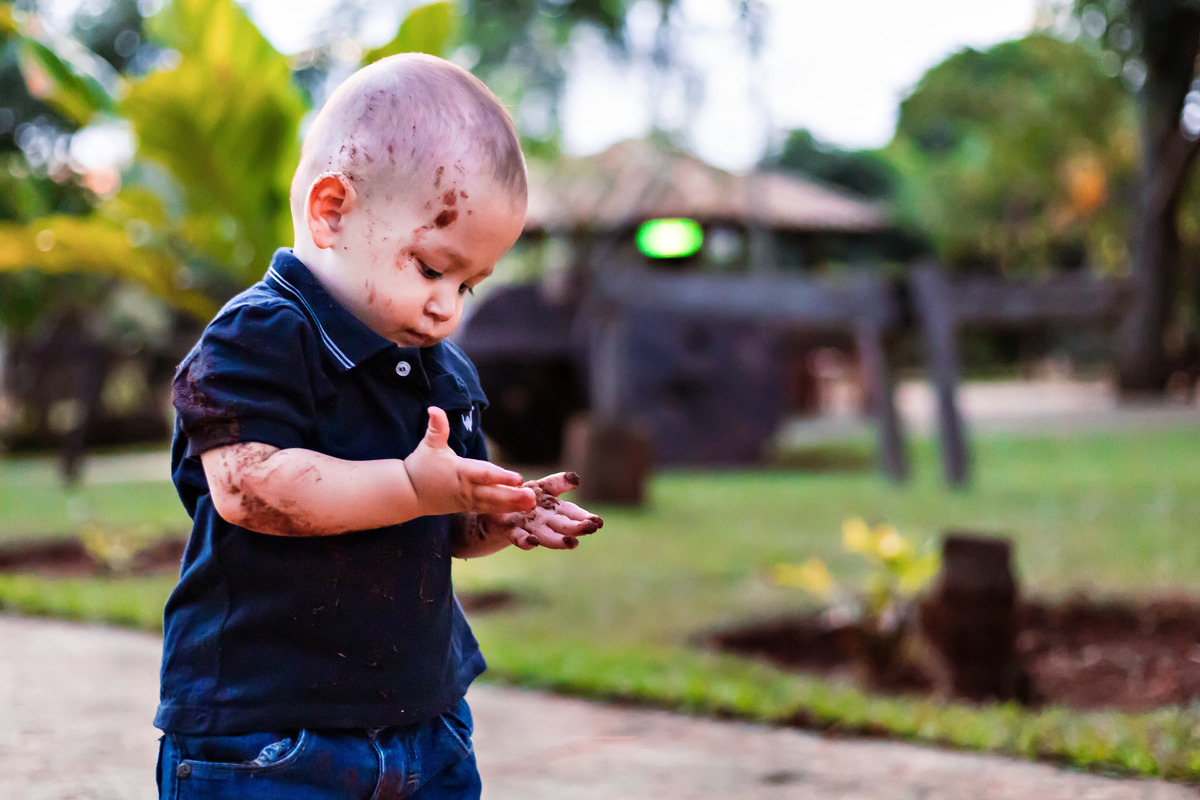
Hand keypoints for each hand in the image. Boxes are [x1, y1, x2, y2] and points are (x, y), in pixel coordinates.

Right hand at [404, 407, 534, 516]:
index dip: (501, 477)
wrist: (408, 493)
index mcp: (459, 471)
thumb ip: (436, 427)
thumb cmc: (421, 466)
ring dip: (513, 505)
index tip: (518, 478)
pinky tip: (521, 510)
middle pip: (493, 493)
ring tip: (532, 504)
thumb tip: (434, 409)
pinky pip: (489, 510)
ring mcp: (467, 500)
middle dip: (513, 496)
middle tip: (532, 497)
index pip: (484, 474)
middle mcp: (466, 488)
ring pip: (493, 504)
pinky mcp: (468, 507)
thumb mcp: (429, 444)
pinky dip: (504, 510)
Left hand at [476, 472, 603, 550]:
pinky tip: (532, 543)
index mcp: (553, 510)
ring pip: (545, 535)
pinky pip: (518, 537)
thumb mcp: (540, 488)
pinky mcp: (508, 530)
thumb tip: (576, 479)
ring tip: (572, 543)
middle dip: (577, 528)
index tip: (599, 522)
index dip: (585, 517)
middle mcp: (543, 522)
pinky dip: (525, 541)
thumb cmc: (522, 501)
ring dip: (558, 540)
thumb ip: (558, 483)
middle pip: (562, 525)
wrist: (492, 513)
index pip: (572, 513)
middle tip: (592, 528)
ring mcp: (527, 528)